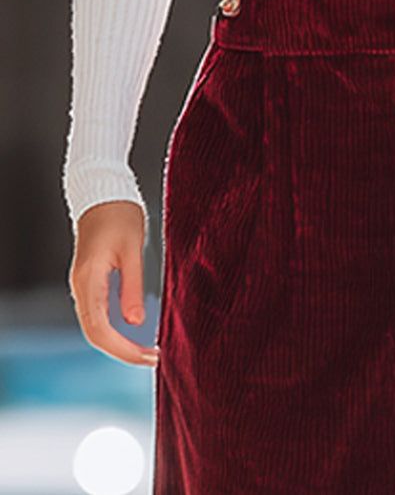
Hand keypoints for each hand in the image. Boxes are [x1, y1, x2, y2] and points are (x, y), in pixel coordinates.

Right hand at [68, 200, 159, 367]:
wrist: (103, 194)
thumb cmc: (120, 216)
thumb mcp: (132, 250)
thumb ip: (133, 287)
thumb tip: (135, 323)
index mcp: (89, 280)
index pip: (99, 328)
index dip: (123, 348)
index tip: (148, 357)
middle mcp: (81, 287)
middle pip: (94, 333)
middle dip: (122, 351)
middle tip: (153, 359)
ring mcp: (83, 285)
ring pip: (95, 326)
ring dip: (118, 343)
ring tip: (147, 350)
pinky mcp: (90, 282)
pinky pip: (97, 315)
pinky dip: (114, 329)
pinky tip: (134, 333)